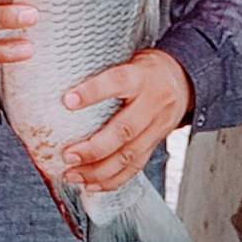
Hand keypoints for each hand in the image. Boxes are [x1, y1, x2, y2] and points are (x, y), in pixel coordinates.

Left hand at [61, 48, 193, 192]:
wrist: (184, 78)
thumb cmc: (145, 68)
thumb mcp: (128, 58)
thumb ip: (102, 70)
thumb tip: (57, 79)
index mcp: (141, 76)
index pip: (117, 82)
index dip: (93, 92)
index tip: (67, 101)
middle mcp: (153, 102)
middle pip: (125, 129)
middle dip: (94, 148)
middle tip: (67, 155)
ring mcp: (158, 126)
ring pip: (129, 154)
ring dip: (98, 170)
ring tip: (72, 173)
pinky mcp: (156, 142)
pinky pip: (136, 166)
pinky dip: (112, 179)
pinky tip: (92, 184)